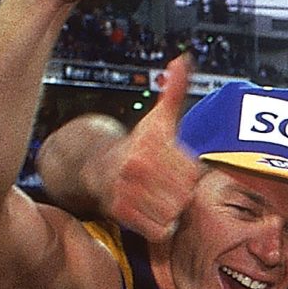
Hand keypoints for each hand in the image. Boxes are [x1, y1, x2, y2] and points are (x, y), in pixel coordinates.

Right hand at [93, 53, 202, 243]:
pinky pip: (158, 230)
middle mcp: (137, 167)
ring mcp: (127, 191)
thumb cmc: (136, 146)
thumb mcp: (157, 118)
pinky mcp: (121, 214)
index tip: (174, 168)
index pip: (192, 173)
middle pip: (184, 195)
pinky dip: (159, 226)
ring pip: (173, 212)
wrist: (95, 168)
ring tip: (158, 197)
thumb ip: (174, 90)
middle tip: (166, 185)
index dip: (188, 174)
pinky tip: (151, 212)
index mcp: (151, 145)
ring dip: (171, 210)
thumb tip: (182, 59)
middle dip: (180, 192)